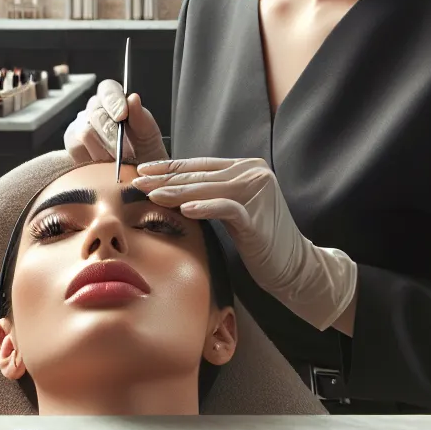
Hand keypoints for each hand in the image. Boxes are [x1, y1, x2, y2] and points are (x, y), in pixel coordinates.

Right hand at [63, 80, 167, 164]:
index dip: (113, 101)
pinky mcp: (72, 144)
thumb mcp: (149, 136)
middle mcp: (95, 109)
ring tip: (118, 161)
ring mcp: (80, 125)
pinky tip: (104, 165)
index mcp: (115, 100)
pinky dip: (92, 159)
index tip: (122, 116)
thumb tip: (133, 98)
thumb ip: (141, 117)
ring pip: (84, 132)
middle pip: (95, 114)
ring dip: (104, 150)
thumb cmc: (144, 153)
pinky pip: (75, 148)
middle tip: (126, 152)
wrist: (137, 178)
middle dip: (112, 135)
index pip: (108, 89)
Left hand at [133, 157, 356, 331]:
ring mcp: (259, 192)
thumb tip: (170, 188)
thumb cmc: (259, 239)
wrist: (293, 265)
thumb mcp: (232, 209)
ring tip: (152, 194)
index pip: (199, 165)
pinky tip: (184, 210)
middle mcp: (254, 173)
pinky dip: (205, 208)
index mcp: (246, 167)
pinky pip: (227, 208)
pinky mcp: (259, 217)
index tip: (142, 169)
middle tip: (137, 182)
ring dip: (177, 192)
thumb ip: (212, 194)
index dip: (169, 166)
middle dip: (166, 178)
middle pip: (201, 175)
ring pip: (209, 189)